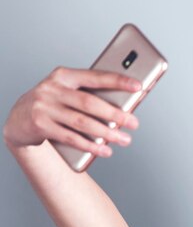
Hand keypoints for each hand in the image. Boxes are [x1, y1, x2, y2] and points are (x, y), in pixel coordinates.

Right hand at [3, 66, 141, 156]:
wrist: (19, 118)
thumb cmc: (54, 104)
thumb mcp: (68, 93)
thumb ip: (90, 95)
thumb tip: (123, 108)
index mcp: (64, 76)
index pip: (95, 76)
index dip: (118, 81)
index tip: (138, 86)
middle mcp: (52, 89)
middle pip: (90, 103)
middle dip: (115, 114)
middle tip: (134, 123)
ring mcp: (44, 107)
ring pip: (82, 123)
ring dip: (106, 133)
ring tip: (124, 139)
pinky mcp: (40, 125)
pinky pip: (71, 137)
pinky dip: (90, 145)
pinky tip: (104, 150)